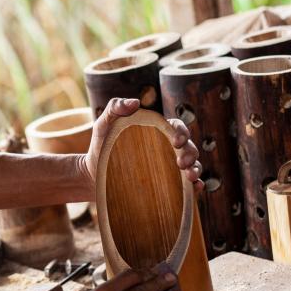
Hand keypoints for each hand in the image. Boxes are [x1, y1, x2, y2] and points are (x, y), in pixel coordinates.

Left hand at [80, 98, 203, 192]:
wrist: (93, 174)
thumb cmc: (100, 145)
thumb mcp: (104, 124)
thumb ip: (115, 107)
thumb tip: (135, 102)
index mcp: (157, 131)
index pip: (177, 127)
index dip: (181, 132)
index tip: (176, 142)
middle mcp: (166, 149)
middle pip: (188, 147)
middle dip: (191, 153)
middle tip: (182, 163)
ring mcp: (168, 168)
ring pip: (192, 165)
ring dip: (196, 169)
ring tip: (190, 176)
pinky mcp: (166, 186)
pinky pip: (186, 187)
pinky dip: (197, 186)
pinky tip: (197, 188)